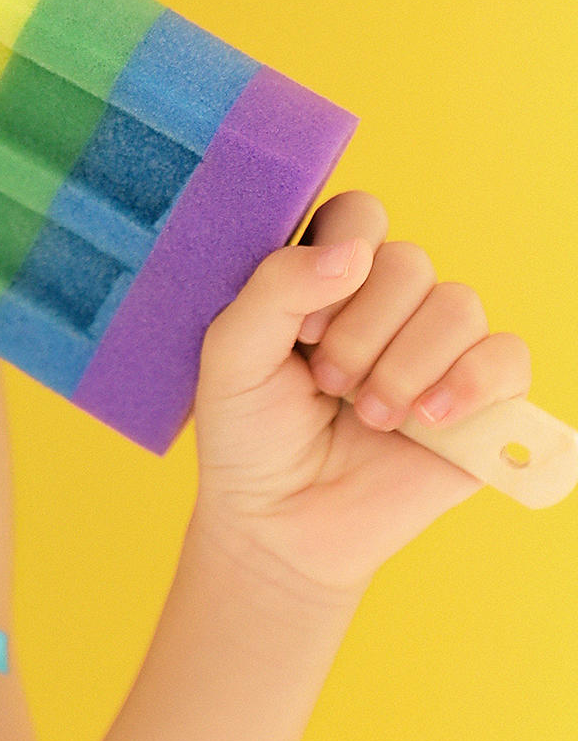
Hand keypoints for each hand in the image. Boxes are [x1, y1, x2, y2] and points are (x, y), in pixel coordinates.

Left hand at [185, 188, 533, 606]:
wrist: (283, 525)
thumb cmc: (250, 435)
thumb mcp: (233, 353)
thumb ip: (277, 287)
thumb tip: (356, 252)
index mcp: (330, 278)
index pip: (359, 215)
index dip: (339, 257)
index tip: (304, 327)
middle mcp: (389, 304)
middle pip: (409, 261)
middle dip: (363, 330)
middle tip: (329, 384)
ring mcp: (438, 349)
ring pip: (458, 305)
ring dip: (405, 365)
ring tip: (370, 416)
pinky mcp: (481, 398)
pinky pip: (507, 356)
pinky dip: (469, 384)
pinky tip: (427, 420)